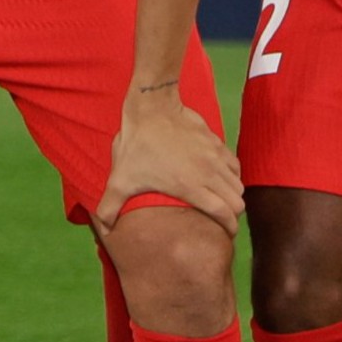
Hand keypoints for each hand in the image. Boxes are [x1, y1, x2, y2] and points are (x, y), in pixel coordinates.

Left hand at [94, 89, 240, 232]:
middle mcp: (209, 173)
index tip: (225, 233)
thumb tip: (104, 229)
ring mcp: (215, 156)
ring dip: (232, 195)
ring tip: (219, 200)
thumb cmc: (137, 145)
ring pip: (238, 184)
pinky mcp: (216, 142)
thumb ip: (110, 206)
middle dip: (232, 213)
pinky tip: (218, 177)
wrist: (152, 108)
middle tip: (221, 218)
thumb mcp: (120, 178)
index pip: (224, 213)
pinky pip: (234, 165)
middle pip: (237, 202)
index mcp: (191, 186)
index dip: (228, 227)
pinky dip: (231, 175)